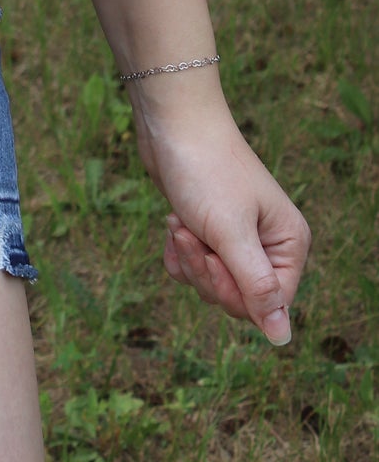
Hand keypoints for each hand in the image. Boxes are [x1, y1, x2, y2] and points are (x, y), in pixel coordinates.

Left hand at [133, 96, 309, 345]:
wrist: (171, 122)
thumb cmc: (205, 171)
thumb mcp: (231, 234)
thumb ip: (257, 289)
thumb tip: (283, 339)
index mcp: (289, 244)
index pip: (269, 305)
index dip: (233, 292)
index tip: (210, 257)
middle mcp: (268, 244)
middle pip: (237, 299)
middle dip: (205, 271)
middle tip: (189, 233)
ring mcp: (237, 237)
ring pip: (210, 284)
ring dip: (188, 257)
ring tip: (179, 220)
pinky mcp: (207, 230)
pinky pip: (191, 267)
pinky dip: (177, 250)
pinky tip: (172, 221)